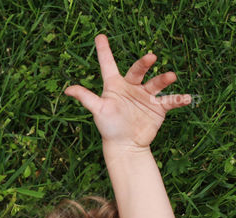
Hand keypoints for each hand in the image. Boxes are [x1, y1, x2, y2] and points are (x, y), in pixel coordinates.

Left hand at [64, 34, 191, 148]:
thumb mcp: (98, 110)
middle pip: (138, 70)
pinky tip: (186, 99)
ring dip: (164, 79)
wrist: (125, 145)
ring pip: (156, 83)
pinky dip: (179, 99)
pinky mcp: (158, 107)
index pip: (108, 65)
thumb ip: (86, 98)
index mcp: (115, 86)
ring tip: (170, 76)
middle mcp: (131, 87)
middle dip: (144, 63)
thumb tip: (67, 90)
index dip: (104, 51)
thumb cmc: (108, 127)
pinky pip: (170, 100)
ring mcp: (146, 96)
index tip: (100, 37)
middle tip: (150, 57)